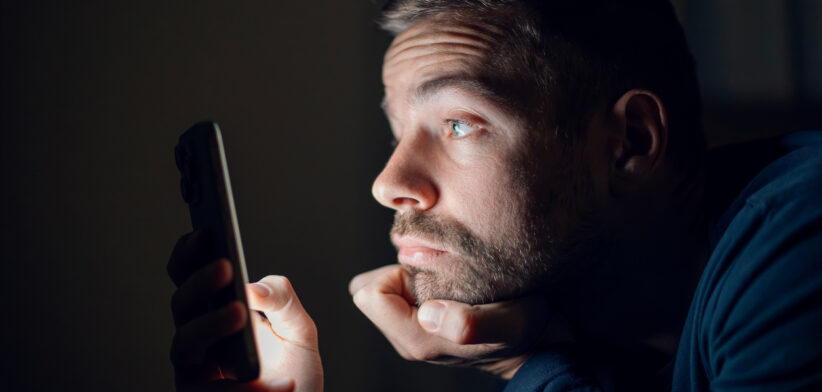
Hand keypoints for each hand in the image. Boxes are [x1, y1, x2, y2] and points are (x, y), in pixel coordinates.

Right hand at [168, 231, 322, 391]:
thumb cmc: (293, 374)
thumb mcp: (299, 331)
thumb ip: (282, 301)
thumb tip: (253, 287)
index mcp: (216, 315)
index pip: (190, 280)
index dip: (189, 256)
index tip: (203, 233)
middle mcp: (200, 341)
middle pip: (182, 306)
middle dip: (199, 283)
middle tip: (225, 267)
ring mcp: (197, 372)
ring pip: (184, 345)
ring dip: (209, 325)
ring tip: (239, 312)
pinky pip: (209, 391)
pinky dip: (242, 388)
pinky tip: (281, 384)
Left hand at [349, 265, 569, 378]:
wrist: (538, 343)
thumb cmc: (525, 331)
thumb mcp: (510, 323)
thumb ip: (469, 323)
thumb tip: (428, 314)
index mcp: (415, 338)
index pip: (368, 294)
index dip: (396, 272)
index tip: (430, 268)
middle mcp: (407, 337)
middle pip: (371, 288)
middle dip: (397, 269)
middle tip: (437, 267)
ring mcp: (413, 330)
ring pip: (386, 287)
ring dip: (409, 272)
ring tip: (446, 272)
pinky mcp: (422, 320)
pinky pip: (400, 290)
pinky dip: (417, 277)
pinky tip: (449, 277)